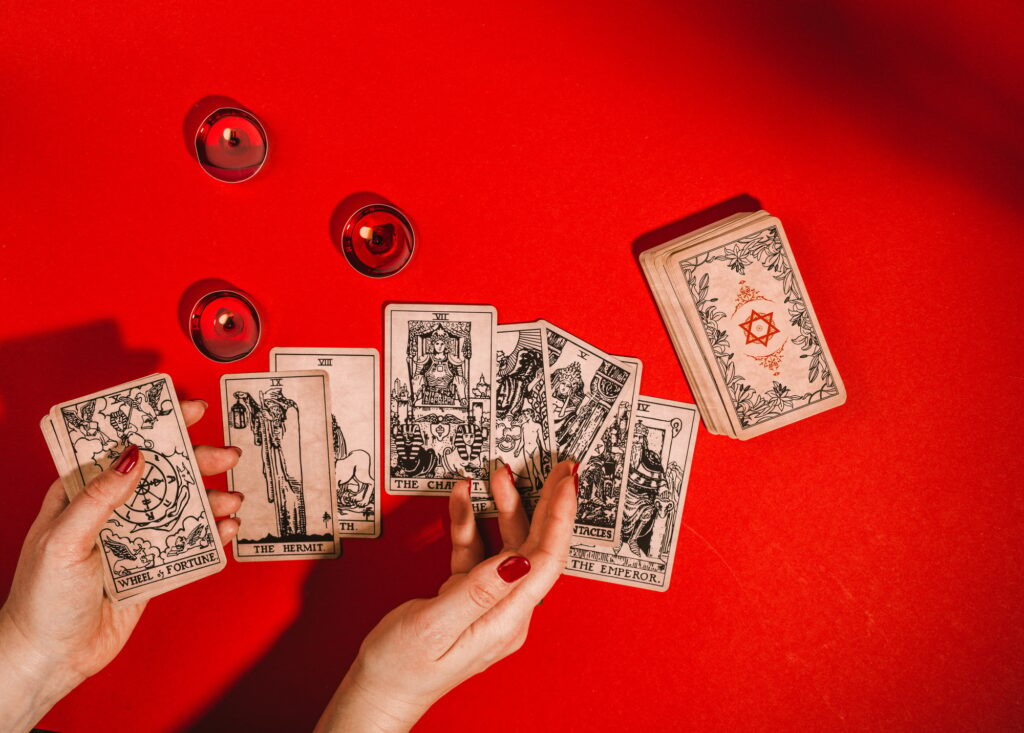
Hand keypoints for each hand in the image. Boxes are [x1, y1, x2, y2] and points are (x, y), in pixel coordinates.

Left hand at [0, 399, 241, 731]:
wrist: (51, 658)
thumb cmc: (42, 599)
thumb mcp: (64, 540)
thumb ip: (100, 497)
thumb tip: (133, 455)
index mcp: (82, 494)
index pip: (122, 447)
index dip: (156, 424)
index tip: (188, 408)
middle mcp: (111, 511)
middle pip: (162, 474)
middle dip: (197, 462)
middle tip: (227, 457)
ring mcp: (134, 538)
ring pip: (181, 507)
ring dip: (211, 500)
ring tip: (233, 501)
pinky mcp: (153, 567)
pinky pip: (188, 544)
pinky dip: (211, 535)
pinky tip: (226, 531)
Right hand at [316, 461, 577, 732]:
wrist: (379, 691)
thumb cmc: (401, 668)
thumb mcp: (434, 625)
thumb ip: (476, 590)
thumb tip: (519, 560)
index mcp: (505, 621)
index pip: (546, 559)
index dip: (558, 516)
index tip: (564, 483)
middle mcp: (505, 612)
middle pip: (536, 547)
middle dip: (543, 503)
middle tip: (553, 468)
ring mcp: (488, 603)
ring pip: (507, 544)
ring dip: (502, 507)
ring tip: (496, 475)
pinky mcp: (469, 597)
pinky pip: (478, 552)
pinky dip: (470, 523)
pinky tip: (464, 498)